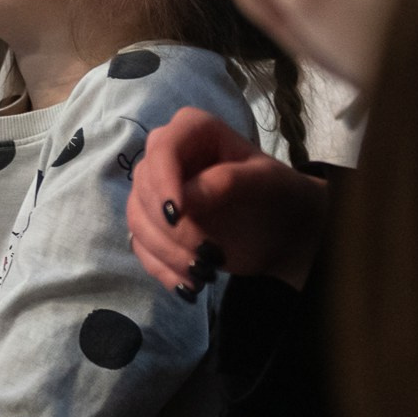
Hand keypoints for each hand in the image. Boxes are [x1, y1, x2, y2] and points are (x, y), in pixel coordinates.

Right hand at [128, 109, 326, 293]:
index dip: (164, 181)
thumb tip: (184, 200)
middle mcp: (167, 155)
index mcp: (193, 131)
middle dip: (172, 228)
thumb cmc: (275, 193)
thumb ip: (225, 182)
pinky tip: (189, 285)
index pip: (163, 149)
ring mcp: (157, 190)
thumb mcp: (262, 182)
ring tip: (204, 274)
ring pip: (137, 219)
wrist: (280, 229)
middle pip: (144, 188)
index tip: (178, 215)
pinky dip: (161, 268)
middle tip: (209, 255)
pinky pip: (141, 245)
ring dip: (166, 252)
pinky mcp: (154, 223)